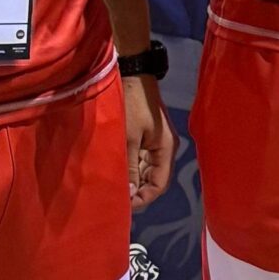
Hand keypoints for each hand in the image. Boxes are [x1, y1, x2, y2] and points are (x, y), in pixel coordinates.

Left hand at [123, 75, 172, 209]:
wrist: (133, 75)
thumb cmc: (132, 106)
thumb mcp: (129, 139)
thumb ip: (130, 166)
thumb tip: (130, 192)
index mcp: (166, 150)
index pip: (159, 185)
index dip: (143, 197)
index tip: (124, 204)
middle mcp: (164, 149)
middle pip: (153, 179)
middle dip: (136, 189)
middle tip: (115, 197)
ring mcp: (155, 142)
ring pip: (145, 169)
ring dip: (131, 178)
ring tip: (113, 184)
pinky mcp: (145, 136)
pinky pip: (139, 158)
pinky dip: (129, 166)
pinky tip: (115, 169)